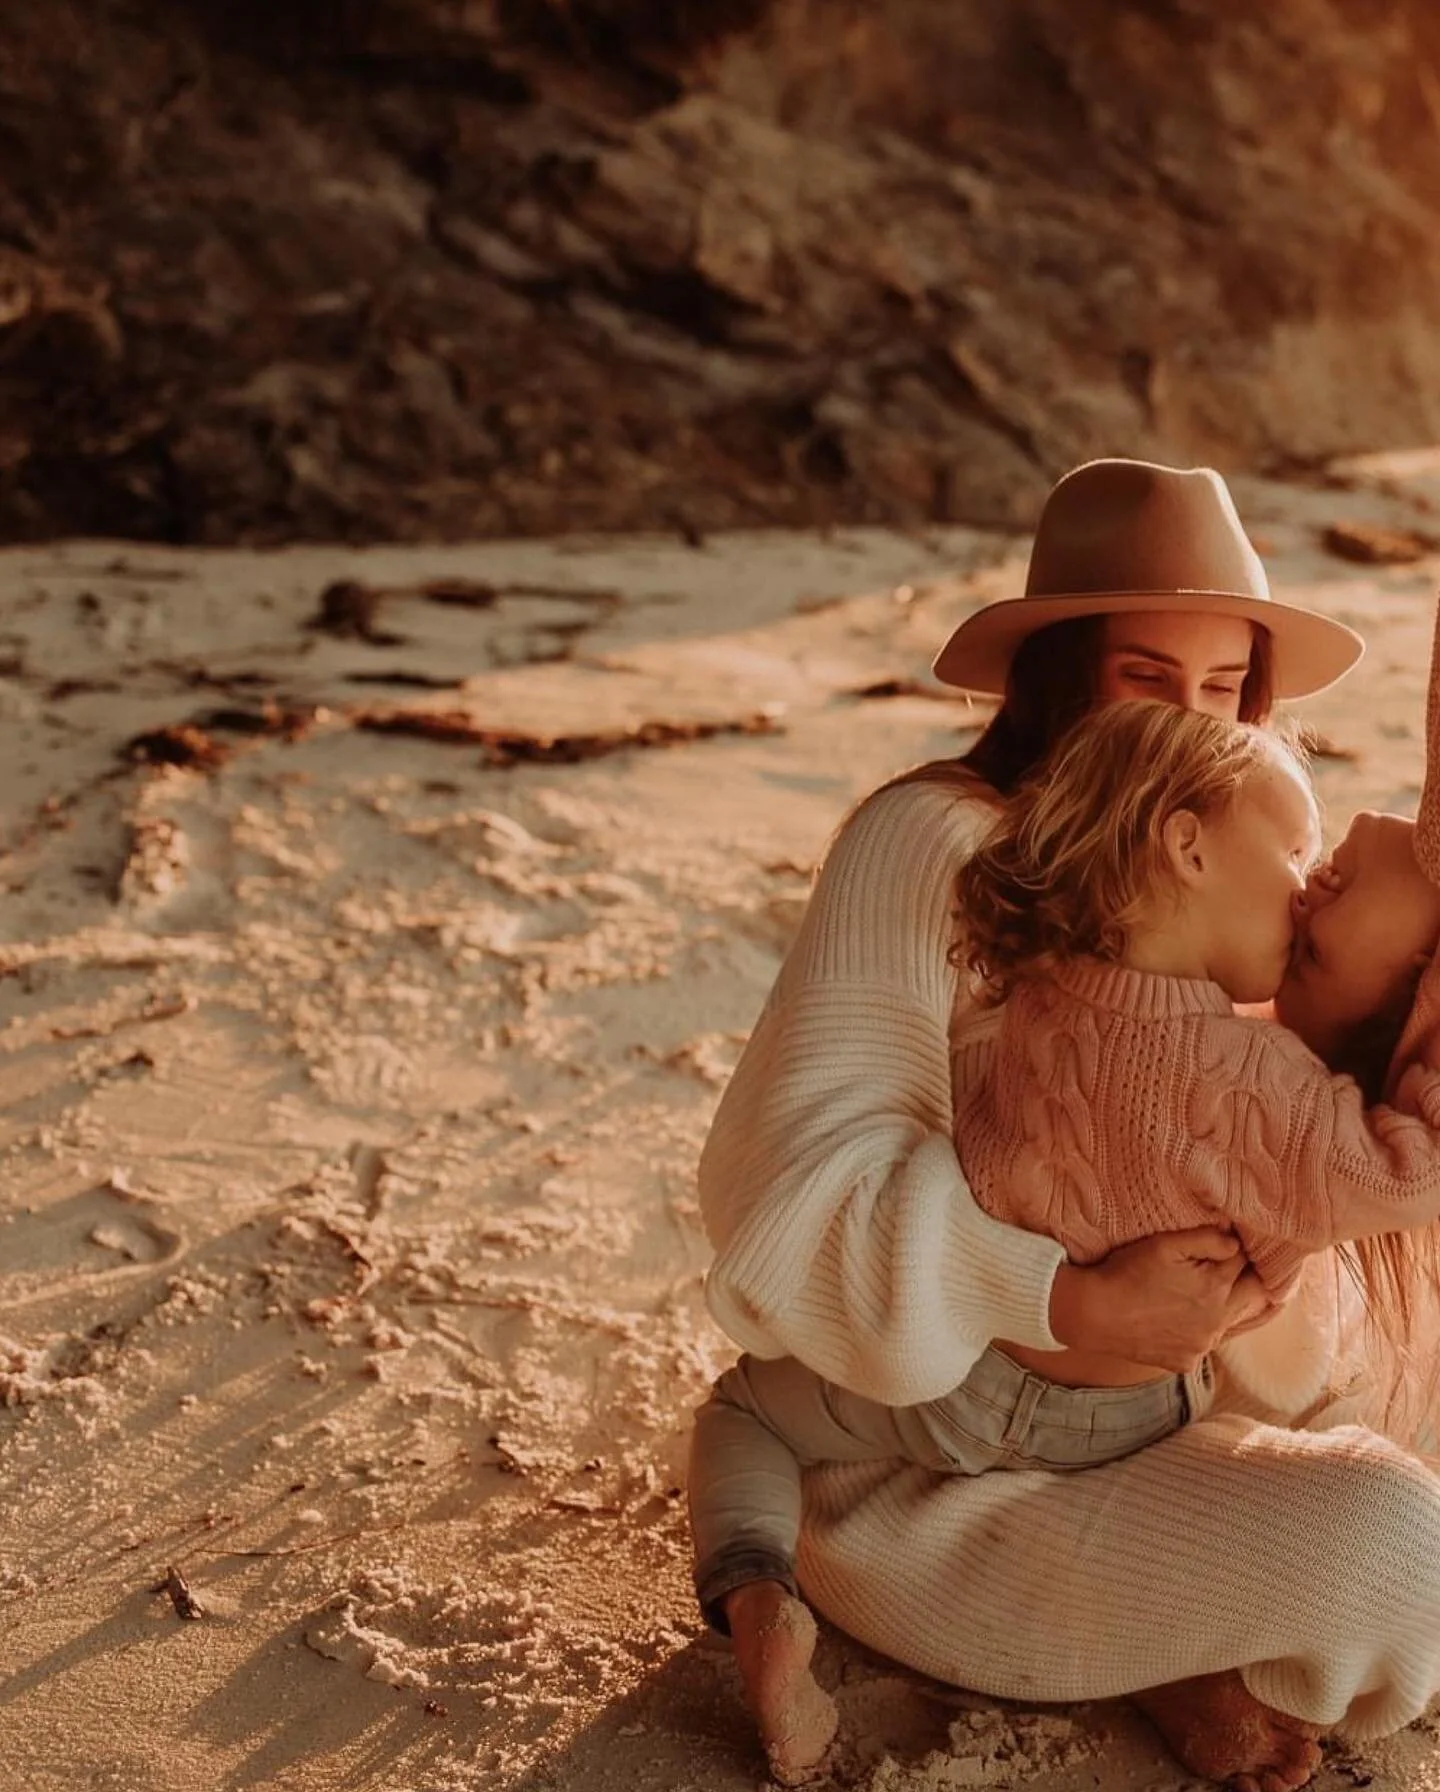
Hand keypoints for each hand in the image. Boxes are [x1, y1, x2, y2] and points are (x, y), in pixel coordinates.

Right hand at [1048, 1228, 1270, 1371]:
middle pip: (1253, 1295)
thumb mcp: (1165, 1244)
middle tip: (1230, 1267)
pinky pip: (1203, 1345)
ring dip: (1223, 1307)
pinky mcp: (1186, 1363)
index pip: (1245, 1261)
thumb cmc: (1127, 1273)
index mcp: (1216, 1287)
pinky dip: (1197, 1331)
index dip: (1238, 1248)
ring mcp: (1202, 1346)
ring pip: (1228, 1323)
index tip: (1231, 1241)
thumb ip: (1208, 1239)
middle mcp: (1217, 1321)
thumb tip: (1236, 1241)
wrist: (1093, 1315)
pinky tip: (1178, 1319)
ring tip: (1197, 1292)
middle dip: (1246, 1278)